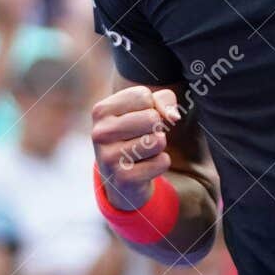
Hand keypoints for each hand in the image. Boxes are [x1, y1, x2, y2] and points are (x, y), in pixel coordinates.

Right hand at [92, 85, 181, 211]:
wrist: (119, 179)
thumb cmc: (134, 135)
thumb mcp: (143, 110)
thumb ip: (162, 100)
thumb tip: (173, 116)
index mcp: (100, 111)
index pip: (143, 96)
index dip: (151, 107)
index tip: (138, 119)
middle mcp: (100, 133)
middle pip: (152, 118)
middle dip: (156, 128)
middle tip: (141, 138)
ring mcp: (109, 157)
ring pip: (159, 140)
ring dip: (158, 147)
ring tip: (142, 152)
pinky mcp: (124, 178)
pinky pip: (162, 162)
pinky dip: (160, 164)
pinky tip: (143, 167)